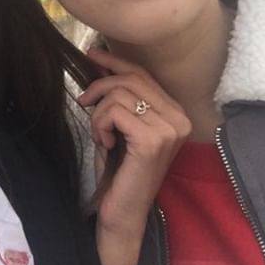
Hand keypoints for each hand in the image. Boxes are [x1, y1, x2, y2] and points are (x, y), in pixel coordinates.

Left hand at [78, 47, 190, 238]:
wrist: (121, 210)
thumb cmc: (118, 168)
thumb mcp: (119, 124)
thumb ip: (119, 96)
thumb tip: (100, 61)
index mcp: (176, 113)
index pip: (143, 74)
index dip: (115, 61)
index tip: (91, 53)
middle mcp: (180, 119)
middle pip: (131, 79)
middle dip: (100, 86)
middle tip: (84, 102)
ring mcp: (169, 129)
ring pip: (119, 94)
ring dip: (98, 113)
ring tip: (101, 135)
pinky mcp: (153, 140)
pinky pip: (114, 112)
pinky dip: (100, 125)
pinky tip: (105, 144)